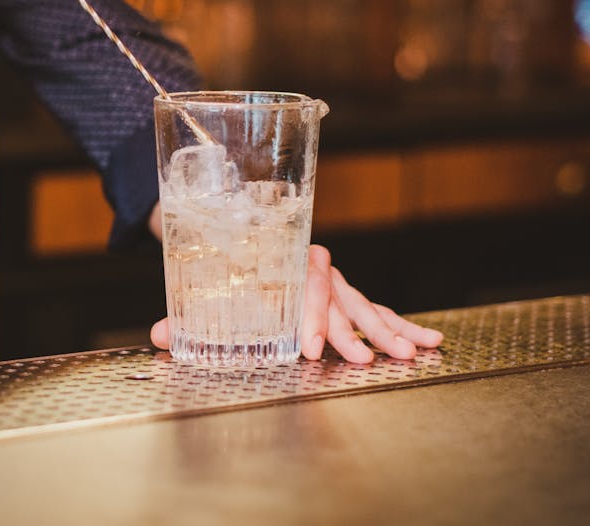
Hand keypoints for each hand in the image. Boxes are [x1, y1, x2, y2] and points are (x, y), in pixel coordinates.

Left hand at [149, 244, 443, 362]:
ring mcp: (333, 281)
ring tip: (412, 352)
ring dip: (387, 330)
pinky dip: (403, 325)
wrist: (238, 231)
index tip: (306, 349)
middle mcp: (311, 267)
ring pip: (363, 303)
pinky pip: (376, 310)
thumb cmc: (226, 269)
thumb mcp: (206, 290)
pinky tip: (431, 341)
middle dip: (351, 330)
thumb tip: (158, 336)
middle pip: (337, 296)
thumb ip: (185, 317)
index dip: (305, 317)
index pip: (299, 286)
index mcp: (281, 260)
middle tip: (364, 359)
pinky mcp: (346, 295)